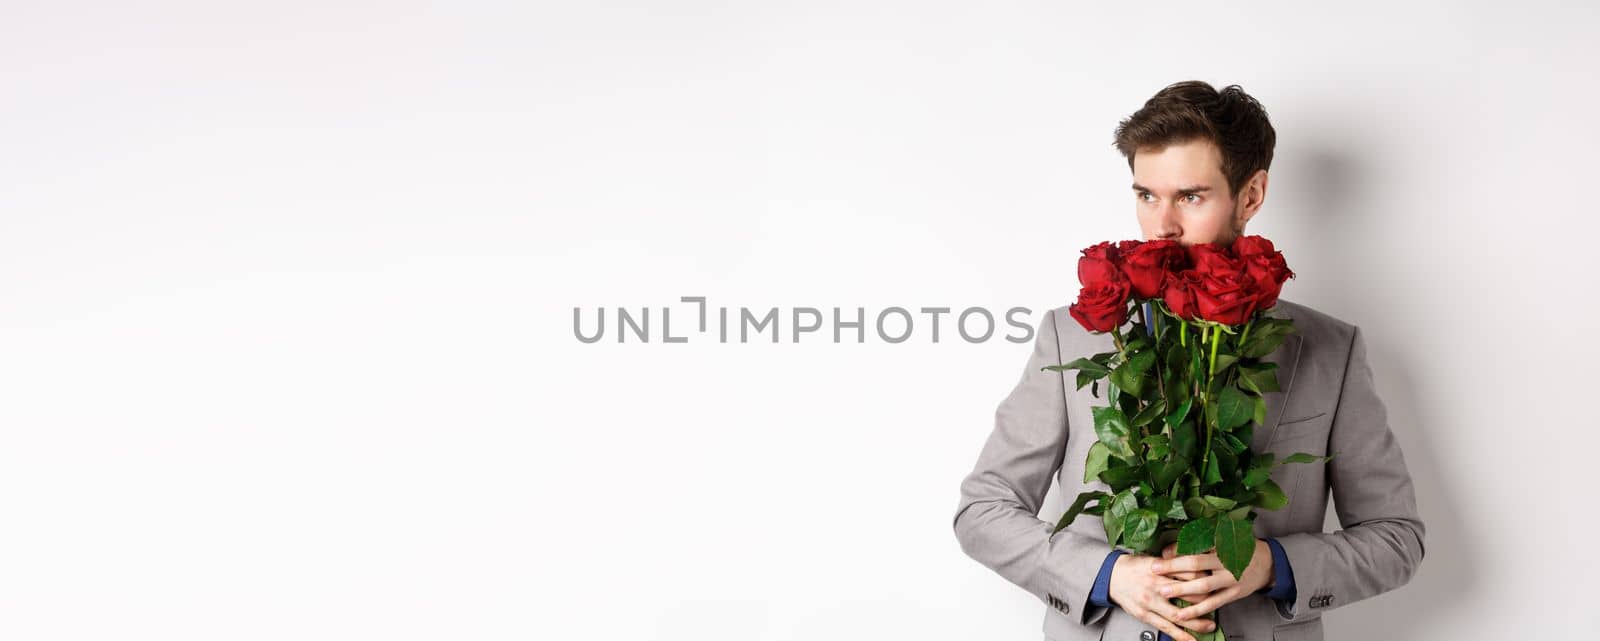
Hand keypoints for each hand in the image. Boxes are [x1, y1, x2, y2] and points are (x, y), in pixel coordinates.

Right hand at [1107, 553, 1216, 640]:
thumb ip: (1174, 564)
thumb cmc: (1135, 567)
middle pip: (1189, 594)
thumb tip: (1197, 567)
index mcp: (1160, 567)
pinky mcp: (1145, 614)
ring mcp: (1150, 601)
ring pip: (1179, 615)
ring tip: (1210, 626)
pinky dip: (1181, 636)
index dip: (1206, 578)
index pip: (1191, 572)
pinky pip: (1166, 627)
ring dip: (1198, 623)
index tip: (1215, 582)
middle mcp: (1156, 584)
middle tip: (1219, 604)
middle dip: (1207, 601)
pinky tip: (1191, 640)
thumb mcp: (1154, 558)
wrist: (1111, 576)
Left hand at [1149, 539, 1275, 622]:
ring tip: (1164, 592)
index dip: (1177, 549)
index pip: (1196, 544)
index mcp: (1222, 544)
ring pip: (1203, 586)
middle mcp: (1226, 562)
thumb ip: (1197, 542)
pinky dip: (1197, 610)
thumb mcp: (1222, 539)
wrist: (1267, 563)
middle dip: (1173, 567)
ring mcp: (1231, 579)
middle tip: (1155, 570)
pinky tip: (1183, 614)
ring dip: (1182, 590)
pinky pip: (1213, 603)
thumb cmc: (1238, 548)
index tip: (1162, 553)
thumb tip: (1168, 549)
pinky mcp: (1233, 594)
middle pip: (1196, 564)